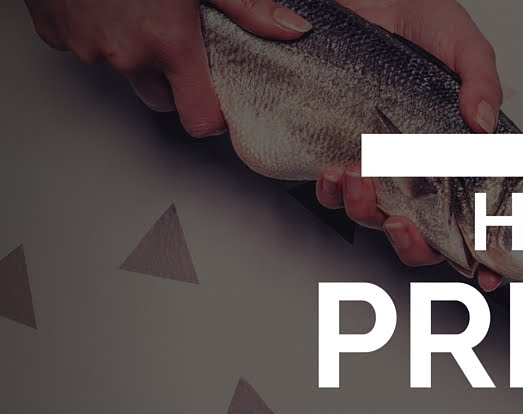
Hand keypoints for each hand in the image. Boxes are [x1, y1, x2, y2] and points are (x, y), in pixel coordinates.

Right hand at [23, 0, 311, 136]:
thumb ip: (248, 9)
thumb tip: (292, 29)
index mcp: (170, 45)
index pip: (198, 119)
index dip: (211, 116)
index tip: (217, 106)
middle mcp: (128, 55)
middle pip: (161, 98)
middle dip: (172, 80)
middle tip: (175, 41)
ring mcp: (88, 48)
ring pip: (122, 71)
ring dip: (132, 53)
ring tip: (138, 12)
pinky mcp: (56, 35)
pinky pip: (83, 48)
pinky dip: (96, 33)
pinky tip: (105, 6)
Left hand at [316, 0, 503, 290]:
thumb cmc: (411, 10)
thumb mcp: (460, 39)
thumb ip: (482, 77)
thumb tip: (483, 120)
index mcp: (456, 152)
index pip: (478, 217)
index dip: (486, 254)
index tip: (488, 274)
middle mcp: (417, 166)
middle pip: (426, 236)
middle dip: (416, 243)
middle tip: (408, 222)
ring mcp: (375, 162)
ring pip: (375, 218)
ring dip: (368, 210)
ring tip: (360, 177)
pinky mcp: (331, 148)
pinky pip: (330, 192)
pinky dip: (331, 189)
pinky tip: (334, 169)